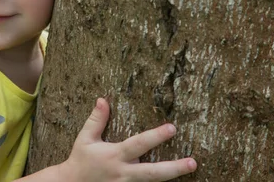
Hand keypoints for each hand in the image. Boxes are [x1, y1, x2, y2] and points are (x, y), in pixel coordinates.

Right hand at [60, 98, 196, 180]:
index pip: (139, 144)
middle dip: (174, 168)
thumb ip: (96, 120)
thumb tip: (102, 100)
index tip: (172, 128)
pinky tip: (175, 181)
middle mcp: (124, 172)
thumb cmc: (80, 160)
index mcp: (115, 155)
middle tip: (193, 162)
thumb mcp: (85, 138)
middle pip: (153, 173)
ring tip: (191, 168)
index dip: (156, 136)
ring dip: (172, 177)